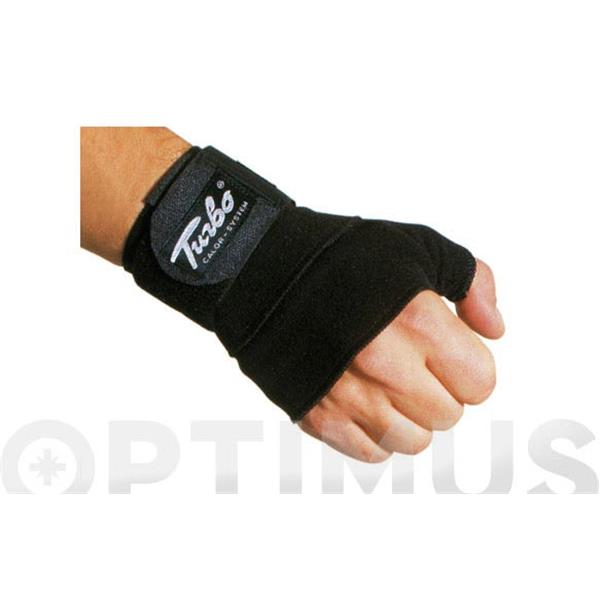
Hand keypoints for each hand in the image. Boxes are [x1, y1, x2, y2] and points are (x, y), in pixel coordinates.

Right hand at [300, 259, 503, 461]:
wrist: (265, 271)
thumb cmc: (343, 256)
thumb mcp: (419, 246)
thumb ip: (473, 282)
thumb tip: (494, 331)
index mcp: (419, 323)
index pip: (480, 384)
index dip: (468, 365)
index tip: (446, 351)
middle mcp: (387, 367)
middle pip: (448, 415)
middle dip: (439, 389)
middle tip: (412, 362)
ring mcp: (350, 397)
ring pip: (413, 441)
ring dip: (409, 416)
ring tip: (387, 382)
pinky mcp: (319, 416)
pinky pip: (372, 452)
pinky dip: (374, 432)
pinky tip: (361, 398)